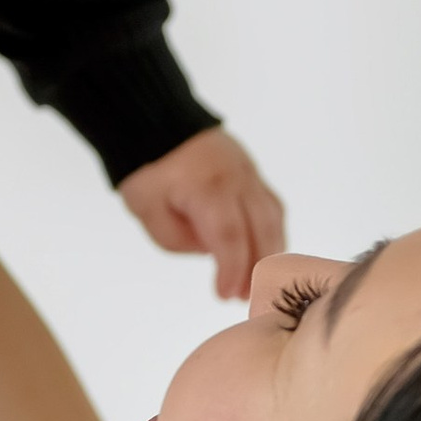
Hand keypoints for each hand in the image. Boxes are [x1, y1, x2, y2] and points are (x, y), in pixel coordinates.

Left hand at [117, 126, 287, 300]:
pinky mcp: (251, 171)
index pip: (230, 238)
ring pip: (272, 217)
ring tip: (257, 281)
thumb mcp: (148, 211)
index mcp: (209, 189)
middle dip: (255, 268)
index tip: (224, 295)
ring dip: (269, 252)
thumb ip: (180, 239)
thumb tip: (211, 250)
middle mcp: (238, 180)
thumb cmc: (149, 170)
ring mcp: (248, 173)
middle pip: (260, 229)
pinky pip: (270, 205)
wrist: (156, 121)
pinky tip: (264, 252)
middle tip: (246, 299)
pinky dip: (271, 231)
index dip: (232, 270)